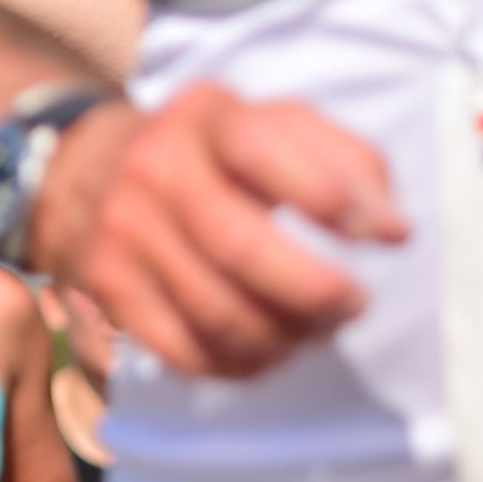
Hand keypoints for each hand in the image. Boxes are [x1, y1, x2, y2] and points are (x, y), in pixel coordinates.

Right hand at [31, 86, 406, 379]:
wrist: (91, 168)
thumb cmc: (217, 154)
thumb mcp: (277, 125)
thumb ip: (349, 161)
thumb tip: (392, 232)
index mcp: (207, 116)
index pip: (263, 151)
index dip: (332, 199)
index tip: (383, 237)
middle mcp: (154, 167)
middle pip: (238, 247)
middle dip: (313, 291)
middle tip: (353, 306)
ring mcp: (123, 229)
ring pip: (215, 310)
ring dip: (283, 336)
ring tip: (314, 330)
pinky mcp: (107, 284)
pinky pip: (183, 349)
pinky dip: (238, 365)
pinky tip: (267, 351)